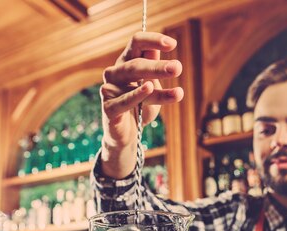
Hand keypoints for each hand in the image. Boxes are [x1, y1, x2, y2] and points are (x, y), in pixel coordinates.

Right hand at [100, 32, 183, 178]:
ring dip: (154, 78)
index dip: (153, 40)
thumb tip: (163, 49)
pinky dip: (137, 94)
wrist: (129, 134)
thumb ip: (156, 70)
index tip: (172, 44)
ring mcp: (109, 89)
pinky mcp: (108, 108)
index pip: (137, 43)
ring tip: (173, 76)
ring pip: (133, 80)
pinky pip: (124, 100)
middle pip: (136, 63)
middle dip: (157, 66)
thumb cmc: (141, 107)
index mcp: (126, 62)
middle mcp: (115, 72)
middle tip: (177, 68)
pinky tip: (150, 88)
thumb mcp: (153, 87)